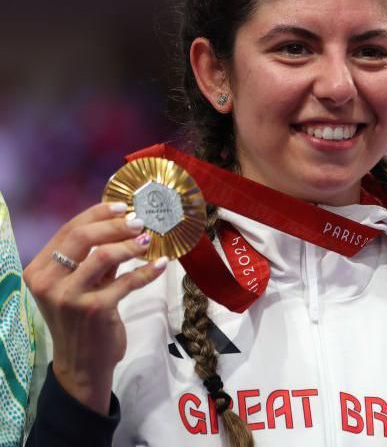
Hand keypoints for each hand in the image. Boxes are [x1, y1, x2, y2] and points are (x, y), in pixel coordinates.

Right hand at [23, 201, 167, 413]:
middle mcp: (48, 282)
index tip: (123, 206)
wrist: (82, 366)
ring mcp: (70, 297)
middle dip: (115, 224)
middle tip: (140, 221)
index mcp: (39, 271)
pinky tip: (161, 265)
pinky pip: (127, 281)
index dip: (97, 214)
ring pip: (103, 255)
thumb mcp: (80, 287)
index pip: (68, 231)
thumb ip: (94, 260)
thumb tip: (122, 225)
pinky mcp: (95, 310)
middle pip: (82, 237)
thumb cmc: (81, 322)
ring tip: (148, 241)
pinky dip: (147, 271)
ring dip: (131, 245)